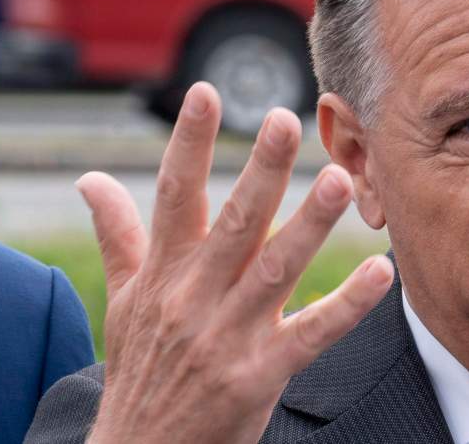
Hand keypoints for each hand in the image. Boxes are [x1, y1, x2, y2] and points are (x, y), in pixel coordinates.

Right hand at [79, 82, 393, 443]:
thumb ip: (116, 234)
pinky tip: (380, 273)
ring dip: (309, 224)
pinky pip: (313, 334)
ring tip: (340, 179)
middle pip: (233, 223)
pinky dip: (347, 305)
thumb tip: (89, 179)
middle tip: (284, 120)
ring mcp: (229, 337)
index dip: (187, 143)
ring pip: (275, 270)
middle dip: (260, 170)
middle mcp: (194, 298)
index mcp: (162, 275)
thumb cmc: (139, 368)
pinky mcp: (262, 374)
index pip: (173, 196)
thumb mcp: (120, 300)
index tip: (205, 92)